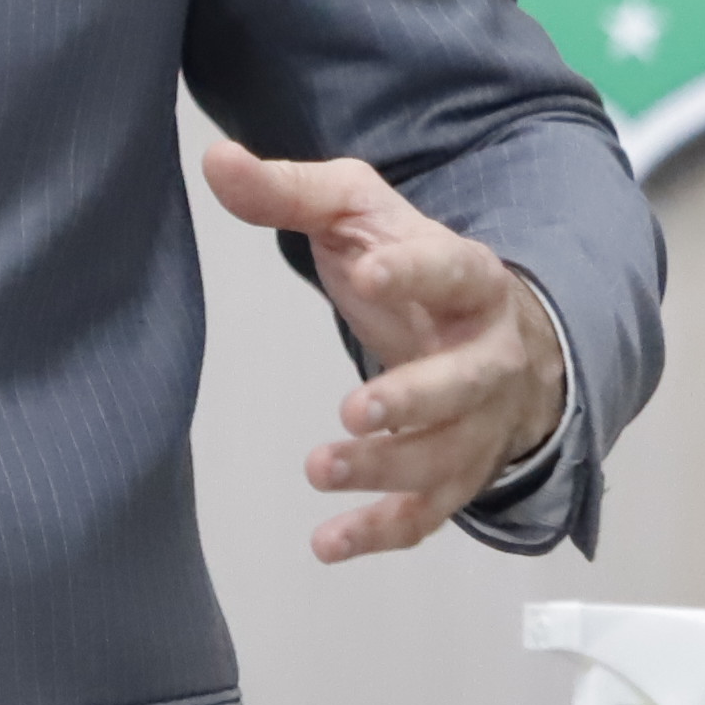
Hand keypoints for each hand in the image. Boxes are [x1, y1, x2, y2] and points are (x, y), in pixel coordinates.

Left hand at [202, 142, 566, 564]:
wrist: (490, 330)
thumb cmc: (409, 261)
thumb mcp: (356, 212)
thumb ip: (289, 191)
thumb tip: (215, 160)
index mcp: (467, 277)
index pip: (449, 270)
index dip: (413, 273)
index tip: (367, 272)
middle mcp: (488, 353)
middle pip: (465, 381)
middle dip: (415, 399)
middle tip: (354, 408)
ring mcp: (480, 421)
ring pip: (448, 456)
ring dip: (387, 470)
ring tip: (318, 467)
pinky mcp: (459, 472)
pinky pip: (429, 513)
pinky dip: (382, 531)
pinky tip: (325, 543)